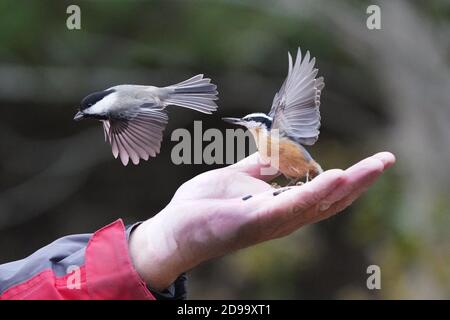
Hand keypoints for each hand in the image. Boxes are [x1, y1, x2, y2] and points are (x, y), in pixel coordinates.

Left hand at [129, 152, 395, 289]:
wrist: (176, 227)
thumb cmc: (206, 205)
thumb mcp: (237, 178)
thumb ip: (260, 167)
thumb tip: (279, 154)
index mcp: (280, 206)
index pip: (323, 192)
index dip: (350, 178)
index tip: (374, 160)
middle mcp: (282, 218)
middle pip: (330, 201)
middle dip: (360, 181)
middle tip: (387, 160)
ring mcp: (271, 222)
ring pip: (317, 204)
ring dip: (346, 186)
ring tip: (372, 167)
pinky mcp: (255, 220)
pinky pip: (290, 205)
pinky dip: (315, 193)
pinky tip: (333, 177)